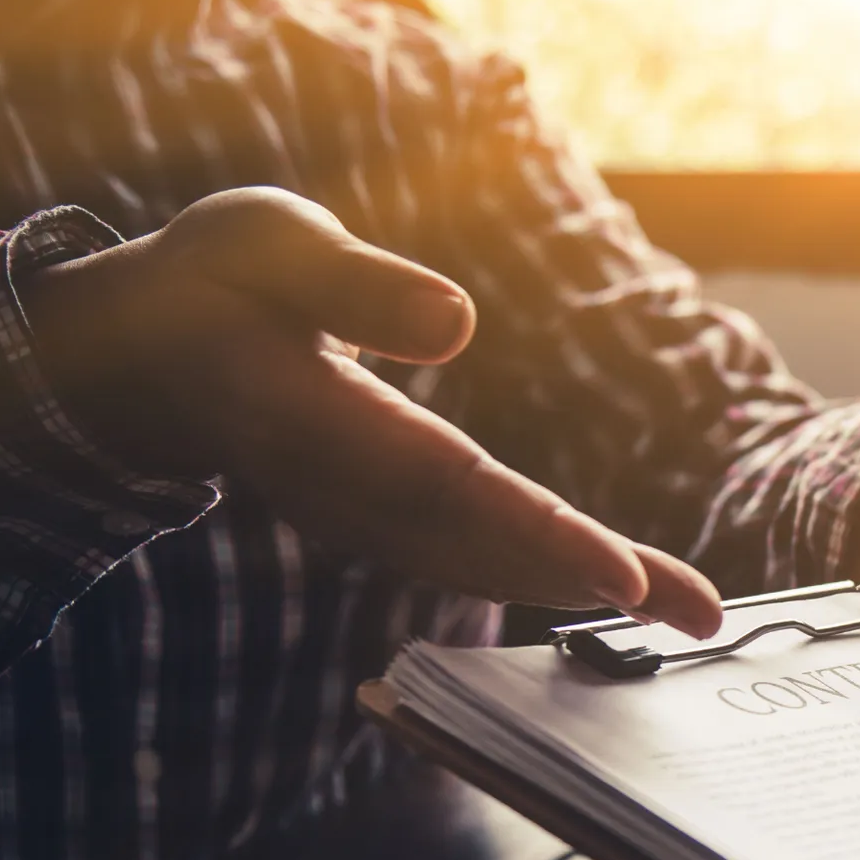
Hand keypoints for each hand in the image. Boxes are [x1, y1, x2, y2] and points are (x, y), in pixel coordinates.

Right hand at [20, 187, 721, 635]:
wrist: (157, 363)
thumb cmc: (222, 287)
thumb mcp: (264, 246)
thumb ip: (352, 286)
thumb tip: (457, 323)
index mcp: (313, 422)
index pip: (442, 485)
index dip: (534, 532)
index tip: (619, 577)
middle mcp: (348, 495)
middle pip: (490, 545)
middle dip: (597, 579)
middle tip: (701, 613)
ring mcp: (369, 523)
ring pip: (495, 564)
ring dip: (595, 590)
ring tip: (698, 613)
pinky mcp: (391, 527)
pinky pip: (483, 559)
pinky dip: (557, 576)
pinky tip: (634, 593)